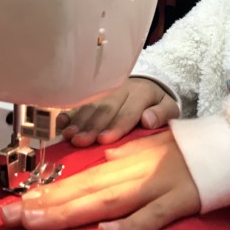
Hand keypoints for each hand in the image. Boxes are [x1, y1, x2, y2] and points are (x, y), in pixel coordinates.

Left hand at [0, 131, 200, 229]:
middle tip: (9, 217)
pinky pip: (153, 217)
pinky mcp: (180, 202)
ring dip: (70, 211)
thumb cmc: (192, 147)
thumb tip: (104, 161)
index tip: (17, 204)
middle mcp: (137, 173)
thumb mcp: (155, 145)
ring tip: (36, 221)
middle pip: (87, 190)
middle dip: (45, 204)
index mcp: (129, 161)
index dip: (49, 192)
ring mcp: (157, 187)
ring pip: (108, 201)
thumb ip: (129, 154)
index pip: (83, 179)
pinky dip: (129, 225)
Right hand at [57, 78, 179, 146]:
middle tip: (81, 141)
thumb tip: (148, 120)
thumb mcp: (169, 108)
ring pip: (91, 106)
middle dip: (92, 126)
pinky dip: (69, 113)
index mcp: (142, 93)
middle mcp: (121, 89)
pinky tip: (60, 122)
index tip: (104, 139)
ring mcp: (105, 91)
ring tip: (69, 136)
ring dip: (78, 122)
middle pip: (106, 109)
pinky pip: (80, 103)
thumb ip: (162, 114)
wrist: (147, 88)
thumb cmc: (157, 106)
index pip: (129, 110)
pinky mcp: (93, 95)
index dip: (117, 125)